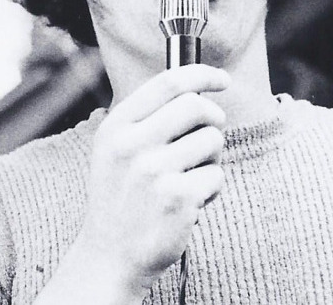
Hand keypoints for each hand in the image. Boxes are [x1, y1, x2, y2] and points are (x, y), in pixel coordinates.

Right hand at [77, 64, 229, 298]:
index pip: (168, 82)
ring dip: (211, 157)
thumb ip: (148, 116)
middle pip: (196, 105)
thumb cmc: (122, 195)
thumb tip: (198, 88)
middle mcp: (131, 145)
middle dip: (213, 117)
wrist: (110, 257)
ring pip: (212, 139)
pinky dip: (212, 189)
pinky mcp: (177, 199)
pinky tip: (190, 203)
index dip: (202, 74)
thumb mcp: (116, 148)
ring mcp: (154, 172)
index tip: (222, 79)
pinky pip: (217, 175)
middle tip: (208, 136)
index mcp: (116, 126)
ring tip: (190, 177)